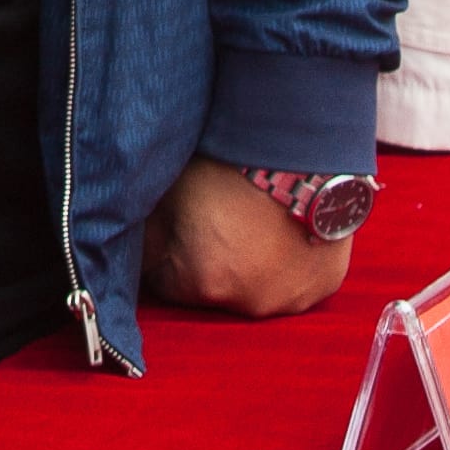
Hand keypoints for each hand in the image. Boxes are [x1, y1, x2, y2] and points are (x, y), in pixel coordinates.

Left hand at [141, 158, 357, 317]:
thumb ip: (149, 231)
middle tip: (217, 219)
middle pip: (212, 288)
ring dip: (250, 265)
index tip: (174, 226)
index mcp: (202, 285)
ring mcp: (292, 299)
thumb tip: (124, 246)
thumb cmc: (231, 163)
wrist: (305, 145)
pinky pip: (296, 281)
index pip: (164, 283)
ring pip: (256, 287)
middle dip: (209, 261)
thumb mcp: (171, 192)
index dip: (165, 252)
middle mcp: (248, 304)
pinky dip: (288, 262)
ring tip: (251, 222)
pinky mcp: (325, 285)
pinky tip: (283, 230)